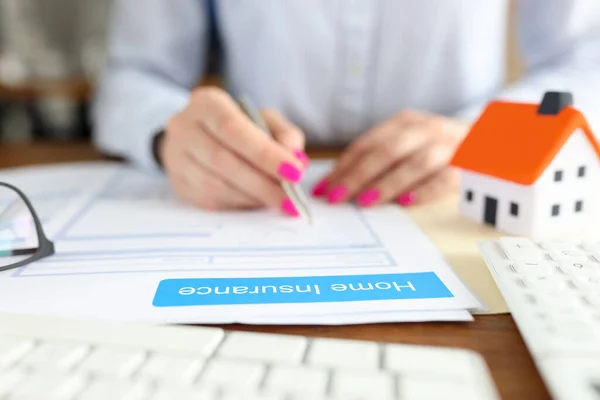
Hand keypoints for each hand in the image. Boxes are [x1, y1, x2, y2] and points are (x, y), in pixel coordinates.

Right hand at [159, 87, 308, 215]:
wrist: (198, 138)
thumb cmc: (239, 128)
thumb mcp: (264, 120)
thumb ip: (284, 134)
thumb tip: (294, 156)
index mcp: (207, 104)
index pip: (234, 129)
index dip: (265, 154)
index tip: (294, 172)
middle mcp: (184, 128)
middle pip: (223, 160)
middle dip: (262, 183)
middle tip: (290, 199)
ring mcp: (176, 158)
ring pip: (214, 185)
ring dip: (251, 197)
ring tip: (278, 202)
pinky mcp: (178, 184)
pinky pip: (209, 201)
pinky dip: (238, 204)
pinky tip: (257, 203)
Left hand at [313, 110, 469, 206]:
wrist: (493, 138)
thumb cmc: (437, 148)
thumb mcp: (409, 143)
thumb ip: (379, 159)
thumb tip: (338, 184)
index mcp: (406, 122)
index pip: (367, 144)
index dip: (343, 166)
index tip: (323, 188)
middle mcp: (427, 129)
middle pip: (387, 151)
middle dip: (357, 175)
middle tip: (336, 197)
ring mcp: (449, 145)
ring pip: (415, 162)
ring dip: (387, 183)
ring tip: (365, 202)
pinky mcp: (470, 165)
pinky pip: (446, 178)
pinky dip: (425, 190)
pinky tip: (406, 203)